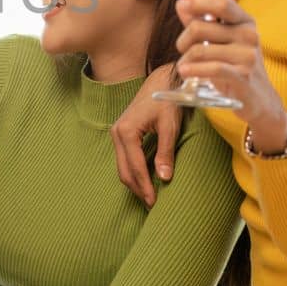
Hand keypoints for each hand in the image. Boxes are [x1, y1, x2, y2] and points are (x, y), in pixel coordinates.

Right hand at [111, 63, 181, 206]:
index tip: (154, 202)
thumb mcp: (169, 127)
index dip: (145, 186)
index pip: (135, 167)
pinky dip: (133, 171)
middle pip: (124, 170)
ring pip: (122, 166)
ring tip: (149, 195)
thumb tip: (165, 178)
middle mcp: (117, 133)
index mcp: (127, 131)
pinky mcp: (121, 133)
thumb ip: (165, 152)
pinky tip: (146, 179)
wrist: (161, 81)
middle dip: (137, 188)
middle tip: (152, 204)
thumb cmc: (167, 101)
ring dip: (135, 182)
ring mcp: (117, 133)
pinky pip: (124, 159)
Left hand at [174, 0, 286, 150]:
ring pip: (199, 50)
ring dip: (185, 60)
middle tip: (182, 50)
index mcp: (246, 22)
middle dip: (183, 40)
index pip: (223, 4)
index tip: (182, 5)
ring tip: (184, 67)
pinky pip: (211, 68)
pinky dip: (193, 69)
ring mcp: (248, 56)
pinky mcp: (243, 76)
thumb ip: (202, 22)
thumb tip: (181, 3)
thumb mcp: (224, 42)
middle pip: (200, 27)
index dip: (199, 2)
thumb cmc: (237, 67)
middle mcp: (249, 35)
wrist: (260, 99)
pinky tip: (185, 71)